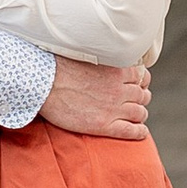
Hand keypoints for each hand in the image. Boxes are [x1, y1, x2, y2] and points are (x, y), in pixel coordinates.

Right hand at [37, 56, 154, 139]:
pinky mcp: (105, 125)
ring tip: (136, 116)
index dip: (141, 82)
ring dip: (140, 114)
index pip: (141, 76)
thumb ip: (101, 59)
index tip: (137, 85)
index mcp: (117, 70)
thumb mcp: (86, 55)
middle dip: (141, 98)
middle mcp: (120, 89)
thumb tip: (100, 56)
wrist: (44, 85)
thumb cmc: (58, 67)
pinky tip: (140, 132)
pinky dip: (139, 132)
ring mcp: (114, 108)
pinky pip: (131, 131)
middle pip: (142, 95)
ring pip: (139, 113)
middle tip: (136, 101)